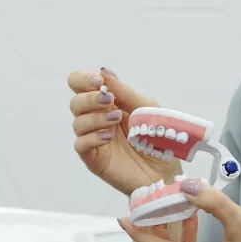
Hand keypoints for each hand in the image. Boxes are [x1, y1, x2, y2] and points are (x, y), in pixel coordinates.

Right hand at [68, 67, 180, 195]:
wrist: (165, 170)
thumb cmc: (158, 137)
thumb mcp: (146, 108)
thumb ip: (124, 92)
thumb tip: (103, 71)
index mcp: (108, 103)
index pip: (81, 84)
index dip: (83, 79)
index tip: (98, 82)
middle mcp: (97, 119)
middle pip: (75, 102)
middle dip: (89, 98)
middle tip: (109, 101)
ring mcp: (94, 139)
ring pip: (77, 123)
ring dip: (95, 118)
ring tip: (115, 121)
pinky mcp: (94, 158)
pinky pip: (80, 145)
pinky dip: (92, 138)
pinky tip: (108, 138)